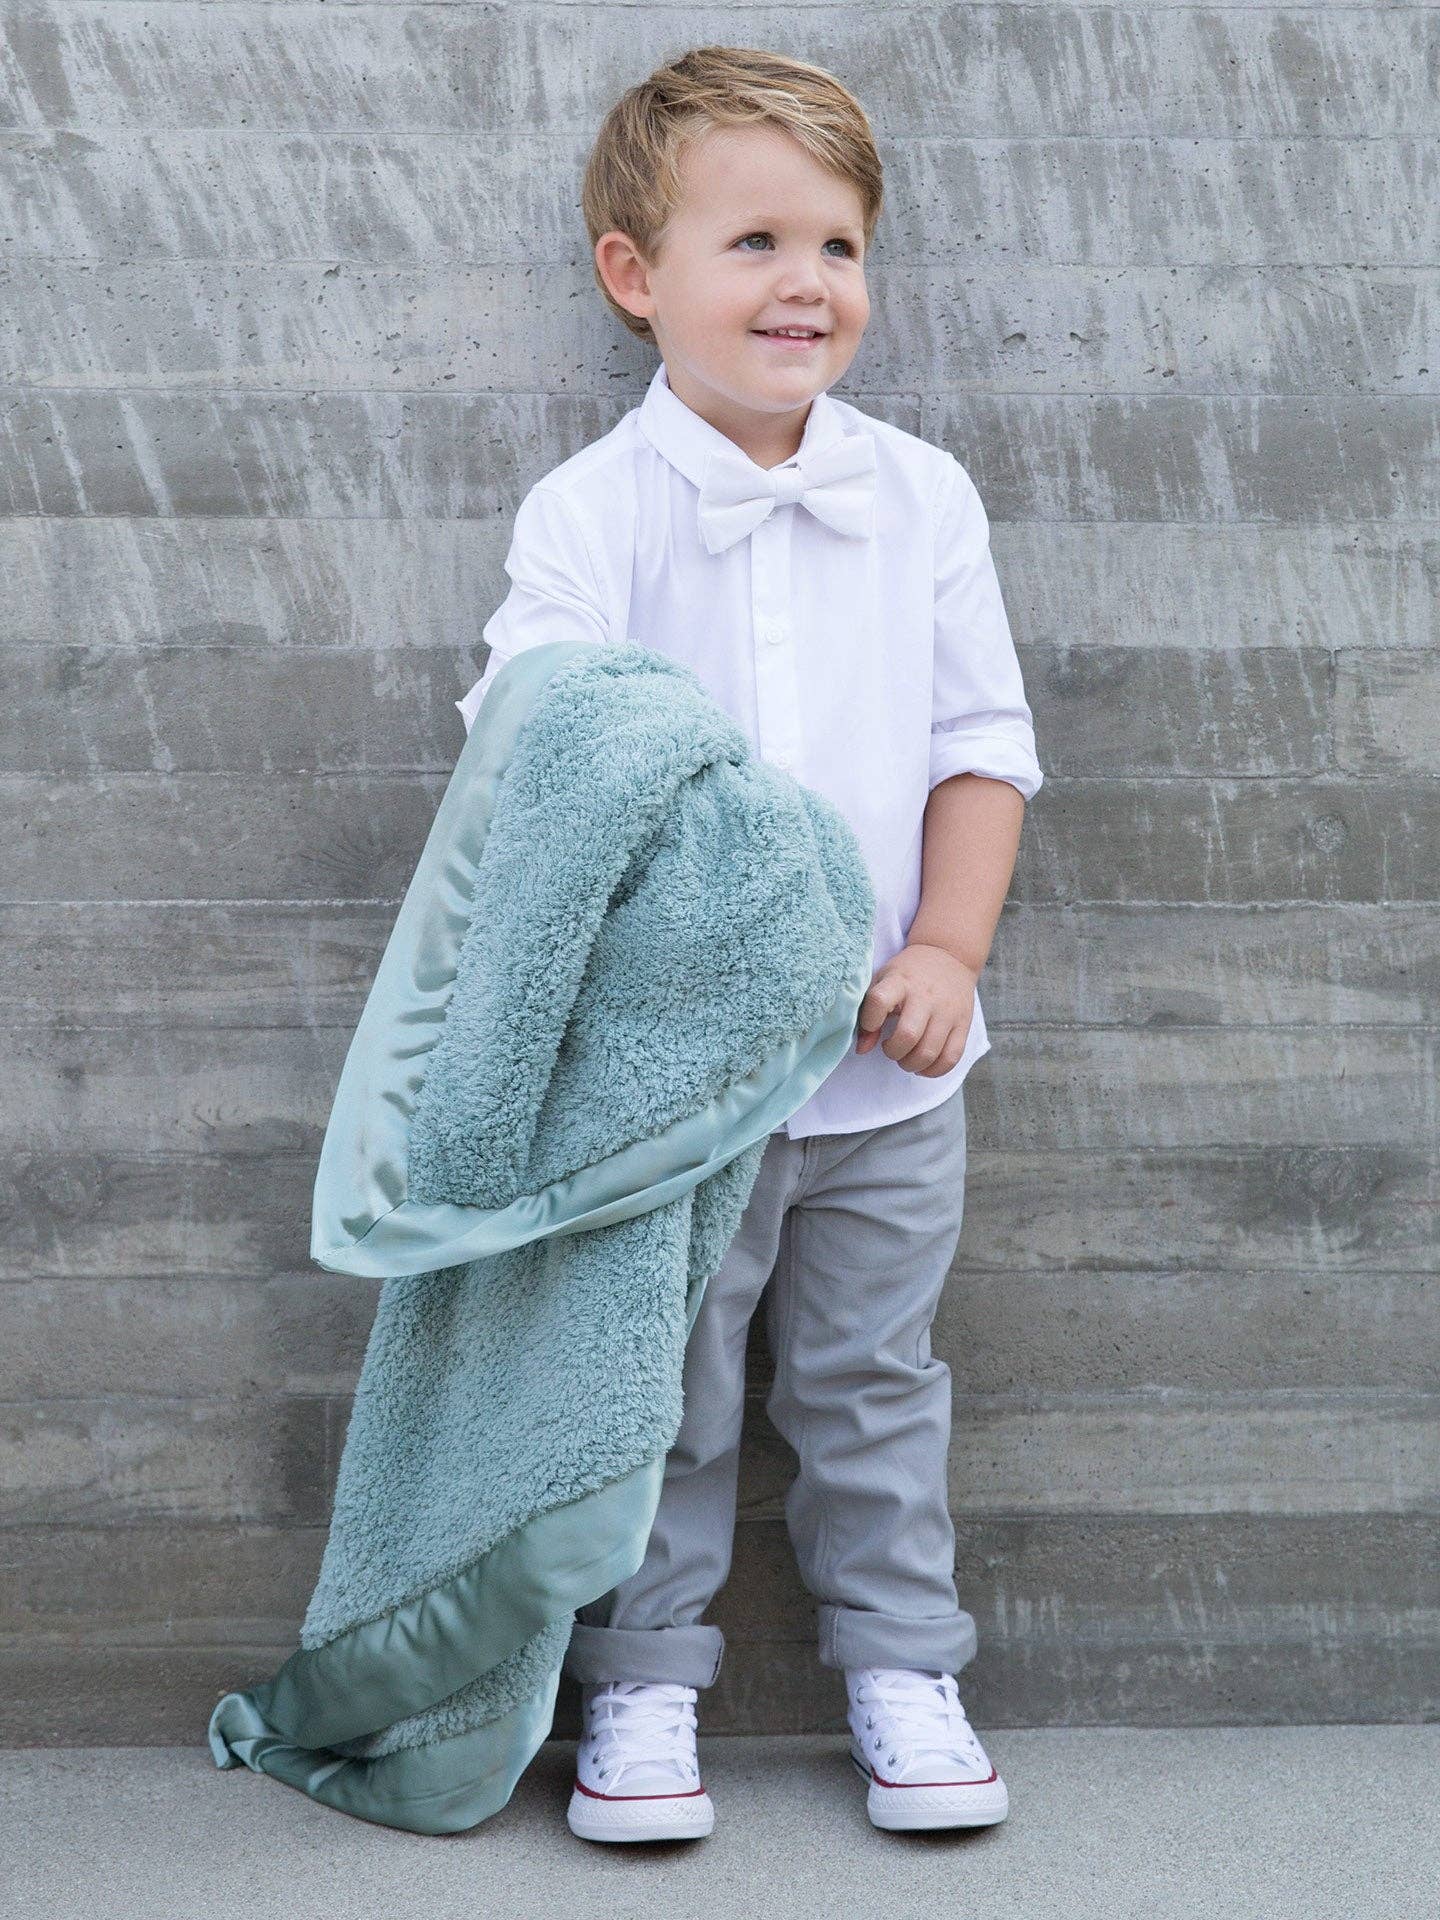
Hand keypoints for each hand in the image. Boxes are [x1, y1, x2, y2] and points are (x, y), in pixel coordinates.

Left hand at [854, 943, 978, 1076]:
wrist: (950, 955)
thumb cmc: (909, 974)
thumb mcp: (884, 981)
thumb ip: (869, 1012)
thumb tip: (862, 1049)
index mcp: (900, 982)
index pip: (879, 1001)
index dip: (869, 1022)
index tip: (870, 1026)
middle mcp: (925, 997)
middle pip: (907, 1036)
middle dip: (893, 1052)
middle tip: (891, 1048)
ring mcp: (947, 1011)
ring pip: (929, 1052)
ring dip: (911, 1064)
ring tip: (906, 1057)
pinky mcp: (963, 1024)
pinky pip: (951, 1058)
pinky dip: (934, 1070)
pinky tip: (924, 1065)